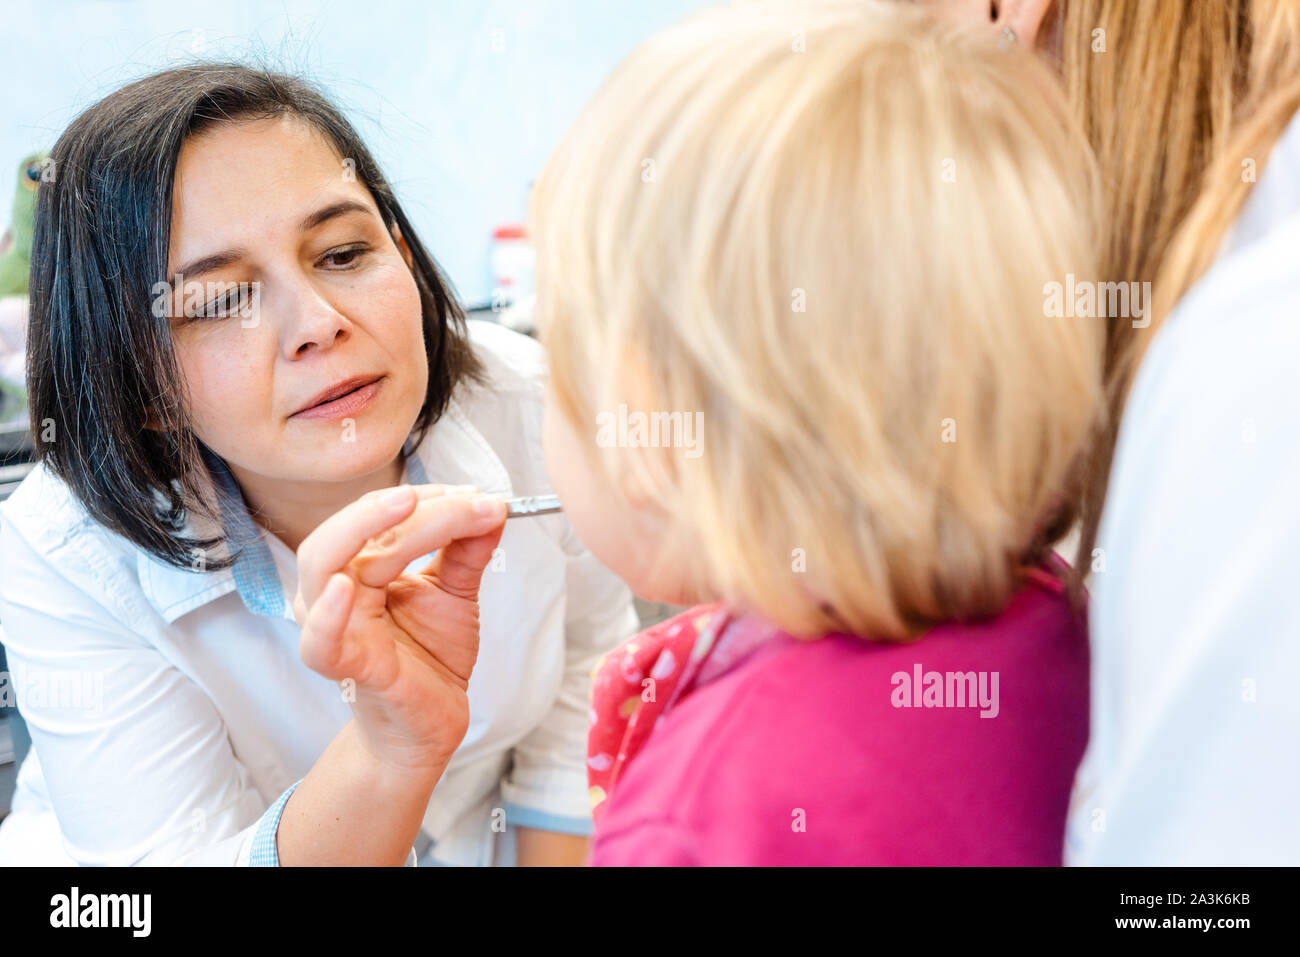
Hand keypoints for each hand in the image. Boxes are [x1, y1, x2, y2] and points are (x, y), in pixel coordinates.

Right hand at [293, 484, 506, 776]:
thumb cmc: (430, 654)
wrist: (431, 722)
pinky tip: (345, 589)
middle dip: (406, 506)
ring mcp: (335, 626)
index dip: (428, 498)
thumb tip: (493, 505)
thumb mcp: (456, 592)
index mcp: (358, 566)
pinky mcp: (348, 666)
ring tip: (409, 507)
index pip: (379, 515)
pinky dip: (329, 615)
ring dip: (366, 528)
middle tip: (462, 497)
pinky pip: (321, 641)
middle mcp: (334, 590)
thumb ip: (468, 549)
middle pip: (350, 530)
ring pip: (326, 564)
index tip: (479, 496)